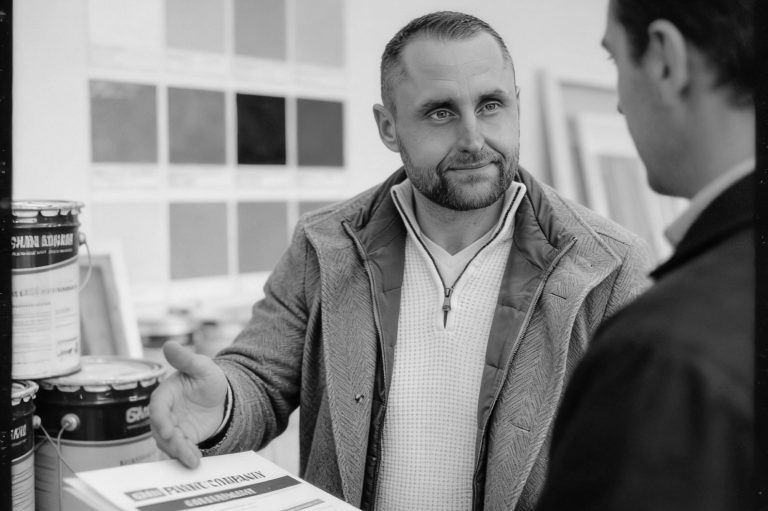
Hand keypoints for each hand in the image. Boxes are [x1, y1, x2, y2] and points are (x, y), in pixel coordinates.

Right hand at [149, 341, 228, 467]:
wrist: (221, 397)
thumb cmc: (207, 378)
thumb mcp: (201, 366)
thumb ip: (185, 359)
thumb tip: (169, 344)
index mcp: (166, 393)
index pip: (158, 407)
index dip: (161, 419)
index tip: (169, 429)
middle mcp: (165, 413)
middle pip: (160, 429)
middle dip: (170, 440)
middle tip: (183, 448)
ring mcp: (172, 427)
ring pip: (168, 443)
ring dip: (179, 452)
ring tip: (192, 460)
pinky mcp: (182, 439)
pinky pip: (180, 450)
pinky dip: (186, 456)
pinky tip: (195, 461)